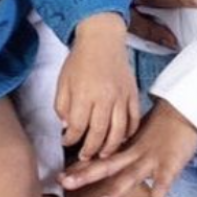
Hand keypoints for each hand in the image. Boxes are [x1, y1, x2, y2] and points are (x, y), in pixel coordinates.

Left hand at [55, 13, 138, 160]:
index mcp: (84, 94)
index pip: (77, 127)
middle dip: (90, 149)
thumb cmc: (80, 60)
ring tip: (102, 154)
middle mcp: (104, 97)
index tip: (66, 142)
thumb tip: (67, 127)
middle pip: (99, 133)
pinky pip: (134, 119)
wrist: (102, 39)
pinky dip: (129, 132)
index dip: (70, 139)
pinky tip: (122, 139)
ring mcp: (121, 96)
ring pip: (118, 130)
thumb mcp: (63, 82)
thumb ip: (62, 106)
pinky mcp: (132, 94)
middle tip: (84, 157)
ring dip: (110, 147)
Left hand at [59, 99, 196, 196]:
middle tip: (65, 182)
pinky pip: (162, 186)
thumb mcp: (137, 134)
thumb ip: (122, 145)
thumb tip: (104, 152)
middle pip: (106, 165)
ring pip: (131, 176)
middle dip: (85, 175)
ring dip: (117, 190)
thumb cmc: (161, 125)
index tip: (60, 176)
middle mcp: (133, 153)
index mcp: (125, 146)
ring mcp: (150, 159)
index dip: (79, 167)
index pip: (99, 157)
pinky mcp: (169, 165)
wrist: (184, 110)